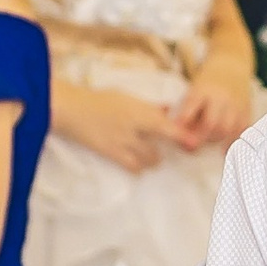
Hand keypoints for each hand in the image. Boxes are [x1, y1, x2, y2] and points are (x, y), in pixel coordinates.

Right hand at [63, 86, 191, 173]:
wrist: (73, 109)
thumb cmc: (100, 99)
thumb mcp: (126, 97)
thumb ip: (148, 105)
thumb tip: (166, 109)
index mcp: (139, 111)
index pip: (167, 127)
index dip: (182, 136)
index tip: (193, 142)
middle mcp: (134, 129)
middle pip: (159, 146)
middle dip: (165, 150)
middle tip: (165, 148)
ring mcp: (123, 143)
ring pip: (149, 159)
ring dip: (153, 160)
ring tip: (152, 157)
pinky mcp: (111, 154)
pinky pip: (133, 167)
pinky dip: (139, 168)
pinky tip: (138, 166)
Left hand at [172, 63, 253, 148]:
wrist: (232, 63)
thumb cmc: (207, 80)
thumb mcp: (194, 88)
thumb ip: (188, 110)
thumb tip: (180, 134)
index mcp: (203, 89)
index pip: (192, 105)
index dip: (183, 120)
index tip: (176, 132)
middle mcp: (221, 96)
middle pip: (212, 123)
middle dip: (201, 138)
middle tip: (193, 146)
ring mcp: (236, 103)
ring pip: (227, 129)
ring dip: (216, 141)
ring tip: (208, 143)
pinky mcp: (247, 109)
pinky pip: (242, 130)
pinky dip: (233, 142)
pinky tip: (224, 150)